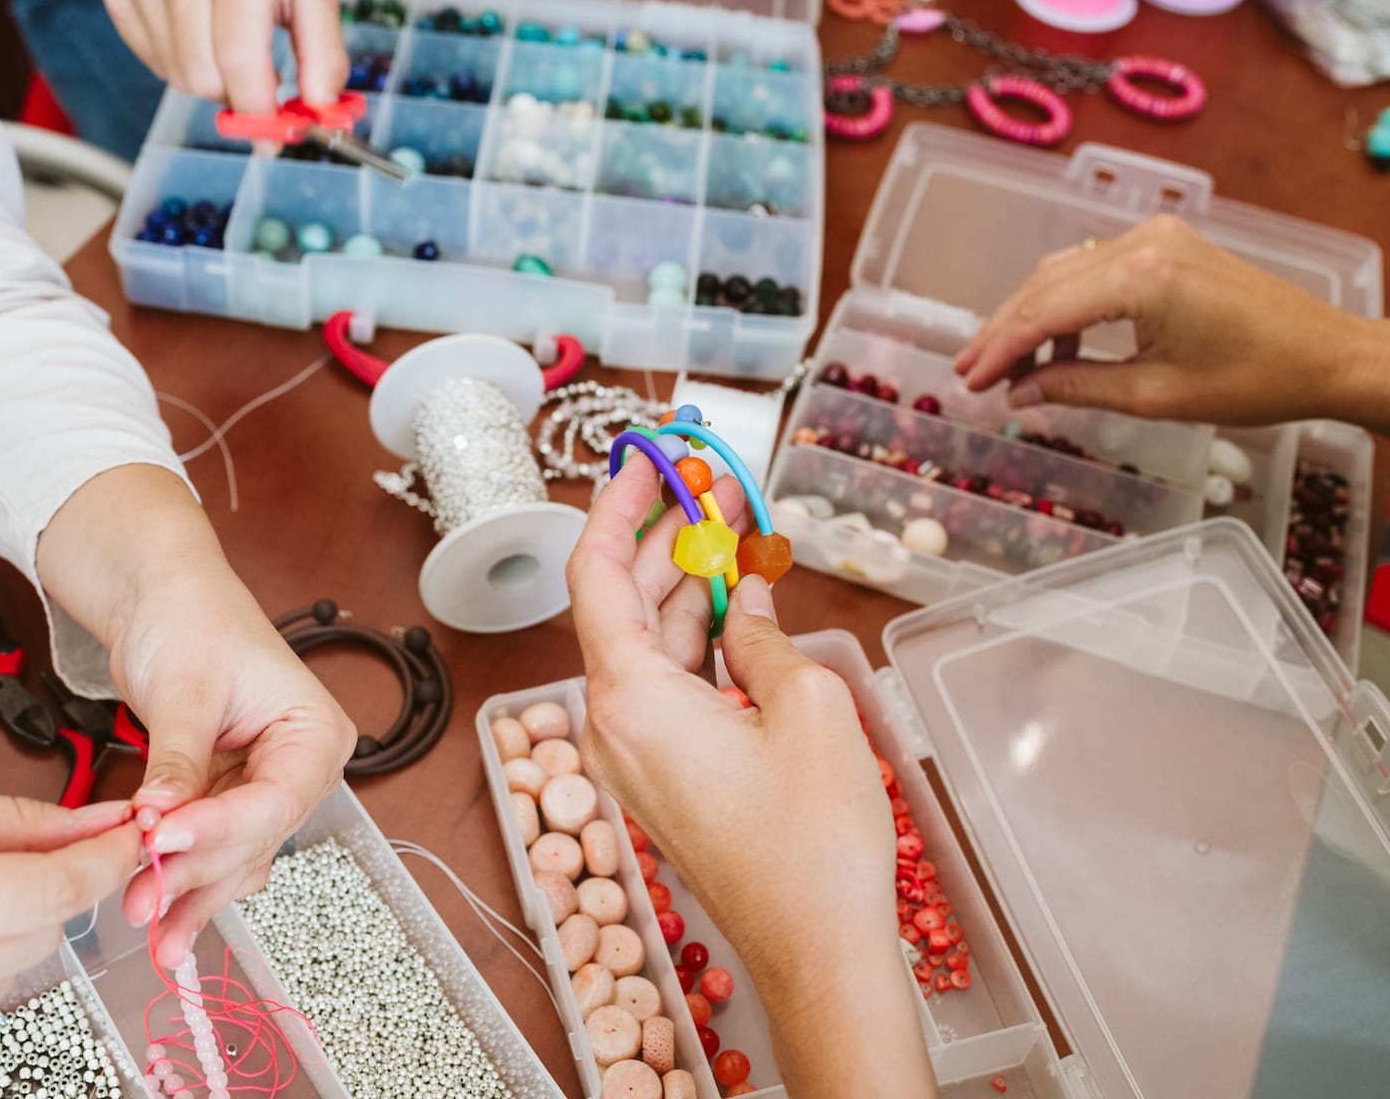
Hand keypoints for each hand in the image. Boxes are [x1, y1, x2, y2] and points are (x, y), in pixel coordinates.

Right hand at [102, 0, 347, 111]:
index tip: (272, 139)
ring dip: (210, 80)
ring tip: (227, 42)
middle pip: (203, 76)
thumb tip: (319, 115)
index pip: (239, 57)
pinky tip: (198, 32)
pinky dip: (181, 64)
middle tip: (256, 80)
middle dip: (235, 97)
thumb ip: (325, 56)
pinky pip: (154, 62)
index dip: (257, 111)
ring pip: (176, 76)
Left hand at [111, 579, 353, 962]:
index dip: (221, 830)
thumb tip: (161, 818)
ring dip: (190, 887)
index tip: (164, 845)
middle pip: (255, 839)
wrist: (163, 597)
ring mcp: (263, 786)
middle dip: (198, 870)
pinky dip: (180, 871)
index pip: (276, 800)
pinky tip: (153, 902)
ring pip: (234, 857)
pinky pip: (211, 848)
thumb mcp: (185, 689)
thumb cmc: (192, 618)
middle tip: (144, 899)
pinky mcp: (228, 798)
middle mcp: (299, 767)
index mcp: (315, 732)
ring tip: (145, 917)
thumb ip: (178, 760)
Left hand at [565, 462, 932, 1096]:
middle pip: (623, 603)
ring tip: (734, 525)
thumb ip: (764, 638)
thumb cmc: (812, 841)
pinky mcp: (663, 776)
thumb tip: (748, 606)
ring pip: (650, 643)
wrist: (815, 949)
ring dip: (688, 584)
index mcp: (629, 698)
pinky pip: (669, 685)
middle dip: (666, 536)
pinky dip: (699, 638)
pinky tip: (739, 602)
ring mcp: (636, 754)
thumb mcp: (806, 708)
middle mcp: (614, 723)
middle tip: (710, 482)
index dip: (618, 508)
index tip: (645, 460)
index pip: (595, 575)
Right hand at [953, 215, 1389, 429]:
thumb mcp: (1156, 395)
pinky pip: (1094, 268)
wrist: (1329, 354)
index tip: (970, 382)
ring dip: (1029, 316)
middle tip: (969, 372)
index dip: (999, 350)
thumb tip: (1019, 394)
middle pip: (1044, 284)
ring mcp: (1157, 237)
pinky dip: (1066, 304)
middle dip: (1003, 331)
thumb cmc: (1257, 379)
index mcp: (1141, 277)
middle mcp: (1143, 243)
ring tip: (1002, 364)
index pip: (1043, 311)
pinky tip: (1056, 346)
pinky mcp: (1168, 245)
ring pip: (1063, 272)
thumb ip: (1077, 387)